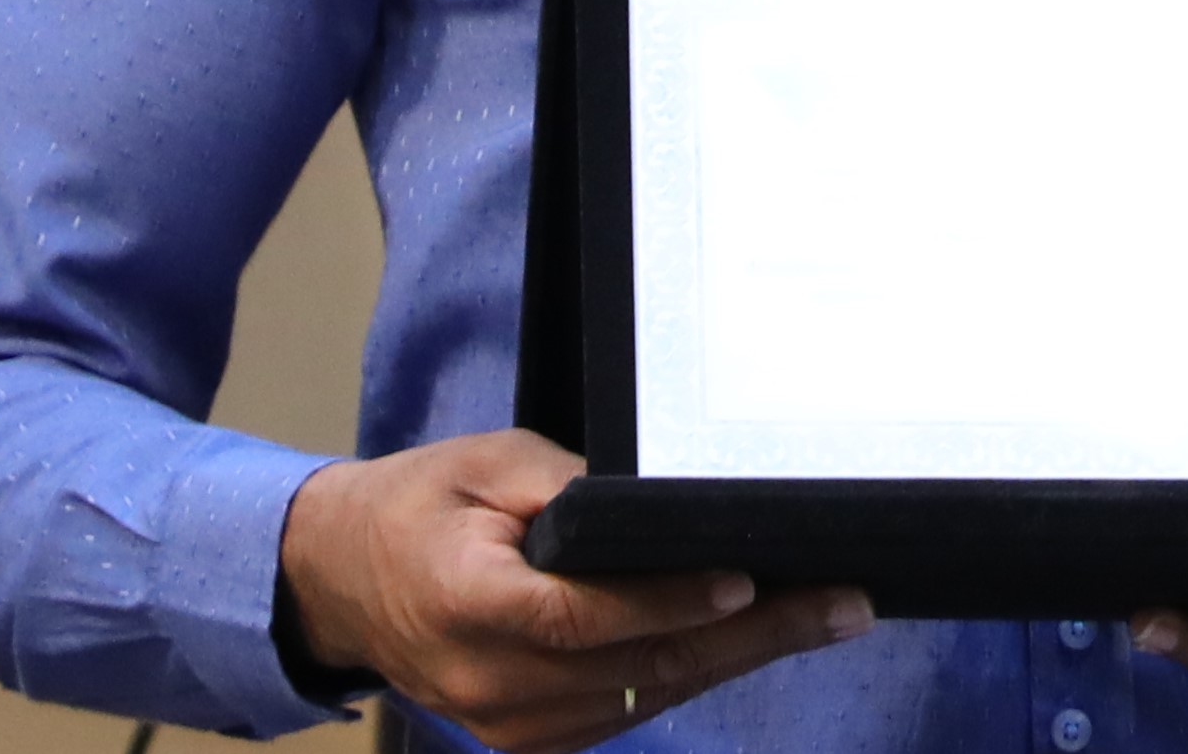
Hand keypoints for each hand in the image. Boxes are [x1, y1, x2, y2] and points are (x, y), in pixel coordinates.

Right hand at [278, 429, 872, 750]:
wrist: (345, 580)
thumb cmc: (423, 505)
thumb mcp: (487, 462)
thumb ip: (570, 485)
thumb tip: (667, 501)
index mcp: (464, 601)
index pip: (581, 615)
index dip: (667, 603)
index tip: (745, 581)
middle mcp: (488, 680)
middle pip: (637, 667)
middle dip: (752, 636)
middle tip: (842, 604)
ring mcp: (510, 722)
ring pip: (647, 696)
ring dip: (739, 659)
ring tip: (826, 615)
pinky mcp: (531, 737)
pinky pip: (630, 710)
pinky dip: (695, 675)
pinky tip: (757, 639)